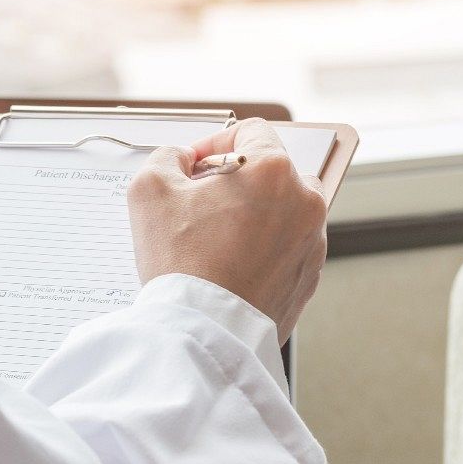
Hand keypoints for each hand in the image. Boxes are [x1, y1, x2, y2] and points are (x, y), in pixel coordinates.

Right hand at [128, 118, 328, 342]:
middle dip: (237, 180)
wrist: (204, 332)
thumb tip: (183, 160)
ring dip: (254, 214)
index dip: (215, 142)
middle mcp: (305, 201)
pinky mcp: (309, 276)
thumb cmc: (181, 262)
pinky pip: (287, 247)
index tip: (194, 166)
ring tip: (214, 240)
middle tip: (200, 204)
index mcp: (273, 171)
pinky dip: (263, 249)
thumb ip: (167, 157)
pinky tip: (230, 265)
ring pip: (283, 210)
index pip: (250, 130)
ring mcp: (312, 242)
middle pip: (271, 171)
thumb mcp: (150, 189)